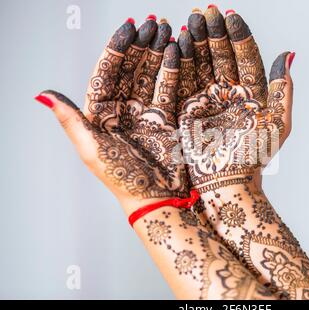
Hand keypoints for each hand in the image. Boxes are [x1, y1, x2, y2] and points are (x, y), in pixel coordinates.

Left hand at [36, 17, 188, 213]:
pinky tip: (177, 52)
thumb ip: (71, 120)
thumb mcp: (91, 149)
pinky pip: (170, 88)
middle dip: (142, 45)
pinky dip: (174, 70)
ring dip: (159, 51)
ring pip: (151, 74)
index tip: (129, 28)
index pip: (107, 73)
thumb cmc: (121, 178)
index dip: (117, 49)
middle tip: (154, 23)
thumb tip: (42, 94)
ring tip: (167, 30)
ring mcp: (146, 112)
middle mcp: (123, 109)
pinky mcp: (167, 117)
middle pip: (131, 69)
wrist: (155, 198)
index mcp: (101, 113)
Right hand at [177, 7, 293, 192]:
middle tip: (206, 12)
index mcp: (252, 93)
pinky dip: (180, 62)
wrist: (227, 182)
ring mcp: (208, 99)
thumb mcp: (276, 122)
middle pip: (222, 56)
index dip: (238, 36)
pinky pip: (184, 80)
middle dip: (214, 33)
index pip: (245, 57)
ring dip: (197, 42)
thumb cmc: (254, 156)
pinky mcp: (188, 108)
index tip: (230, 16)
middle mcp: (230, 92)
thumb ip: (282, 89)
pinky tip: (178, 43)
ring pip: (202, 63)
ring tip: (191, 21)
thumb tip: (288, 55)